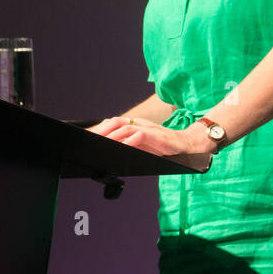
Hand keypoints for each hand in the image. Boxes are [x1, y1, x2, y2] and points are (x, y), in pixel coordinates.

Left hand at [87, 116, 213, 169]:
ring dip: (111, 135)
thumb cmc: (163, 146)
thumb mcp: (142, 146)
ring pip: (124, 127)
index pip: (112, 123)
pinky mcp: (155, 134)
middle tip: (88, 138)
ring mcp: (147, 128)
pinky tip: (121, 146)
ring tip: (100, 143)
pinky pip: (139, 135)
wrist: (185, 144)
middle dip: (100, 130)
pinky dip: (129, 141)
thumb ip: (128, 145)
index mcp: (134, 124)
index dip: (99, 128)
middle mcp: (138, 123)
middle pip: (114, 122)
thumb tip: (111, 150)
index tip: (86, 135)